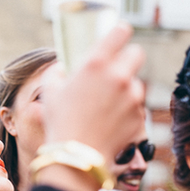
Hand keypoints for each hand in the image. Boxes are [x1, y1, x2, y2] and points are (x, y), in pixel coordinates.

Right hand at [41, 22, 145, 161]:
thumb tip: (62, 68)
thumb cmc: (59, 123)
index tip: (119, 34)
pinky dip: (127, 112)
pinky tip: (110, 123)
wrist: (77, 158)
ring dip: (126, 90)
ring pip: (136, 84)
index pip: (120, 32)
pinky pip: (137, 108)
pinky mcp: (140, 116)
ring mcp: (133, 97)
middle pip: (137, 54)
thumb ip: (55, 73)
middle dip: (128, 59)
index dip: (119, 32)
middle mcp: (118, 76)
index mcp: (95, 64)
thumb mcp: (49, 92)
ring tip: (105, 108)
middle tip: (116, 71)